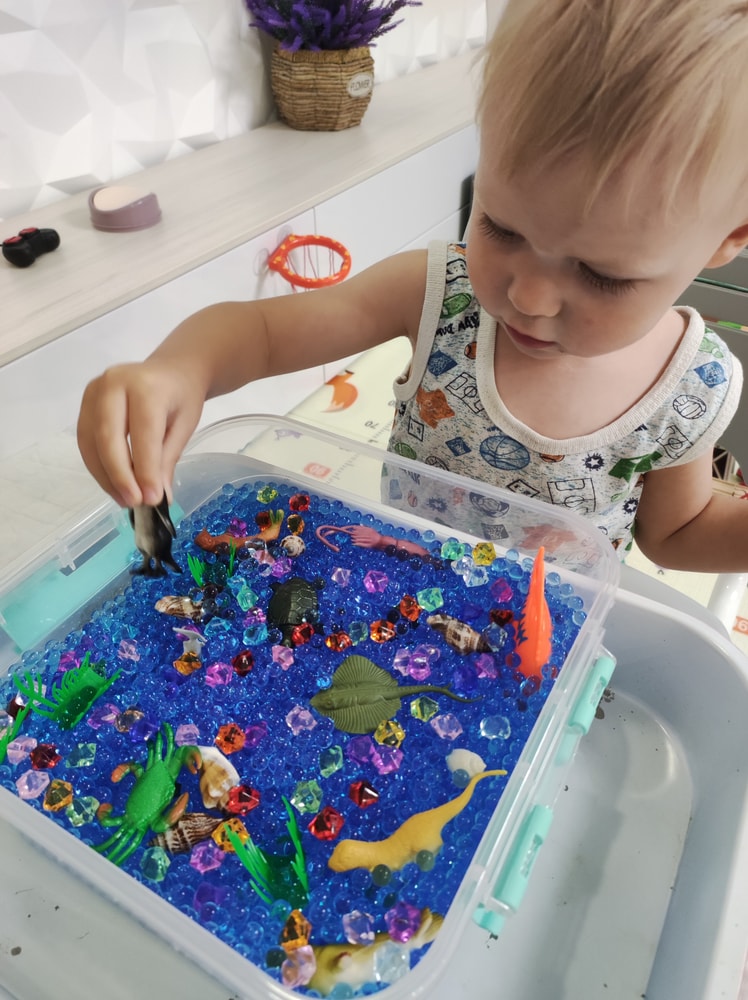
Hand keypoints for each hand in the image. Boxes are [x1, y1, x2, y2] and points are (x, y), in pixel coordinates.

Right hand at [77, 359, 203, 507]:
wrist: (171, 371)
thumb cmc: (181, 398)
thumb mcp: (183, 427)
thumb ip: (166, 460)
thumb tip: (156, 498)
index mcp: (147, 386)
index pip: (143, 434)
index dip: (145, 470)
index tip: (151, 499)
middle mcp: (115, 383)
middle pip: (108, 437)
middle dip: (120, 476)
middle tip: (133, 503)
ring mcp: (94, 391)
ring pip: (91, 442)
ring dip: (105, 476)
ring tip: (124, 499)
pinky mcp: (85, 402)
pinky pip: (85, 441)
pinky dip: (98, 466)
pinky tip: (113, 484)